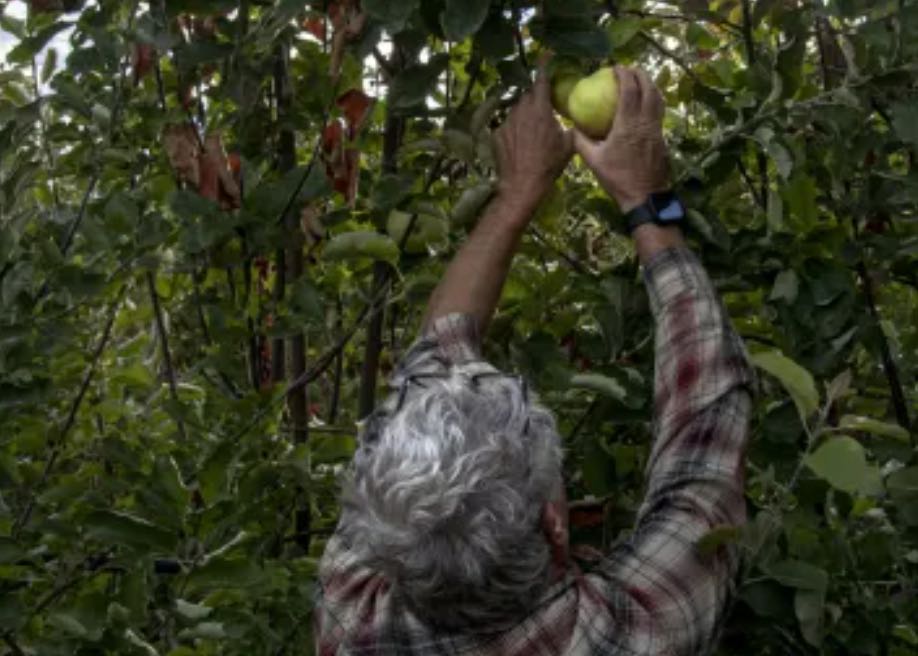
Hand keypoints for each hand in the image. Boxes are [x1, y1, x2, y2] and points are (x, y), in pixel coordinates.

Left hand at [494, 62, 572, 216]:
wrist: (522, 185)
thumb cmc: (548, 165)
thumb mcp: (568, 146)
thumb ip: (571, 127)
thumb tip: (574, 120)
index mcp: (540, 110)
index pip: (541, 80)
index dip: (544, 66)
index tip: (546, 55)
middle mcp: (520, 111)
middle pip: (528, 96)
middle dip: (536, 100)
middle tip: (544, 111)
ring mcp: (506, 122)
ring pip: (517, 111)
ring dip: (525, 116)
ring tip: (533, 134)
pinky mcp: (497, 134)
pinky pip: (508, 125)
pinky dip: (515, 130)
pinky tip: (521, 146)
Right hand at [574, 66, 669, 211]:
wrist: (644, 196)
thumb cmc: (617, 178)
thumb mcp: (593, 161)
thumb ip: (581, 141)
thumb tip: (573, 128)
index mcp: (628, 124)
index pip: (629, 90)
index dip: (624, 74)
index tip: (615, 68)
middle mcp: (645, 122)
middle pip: (649, 88)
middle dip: (641, 74)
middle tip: (630, 69)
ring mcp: (657, 130)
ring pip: (658, 100)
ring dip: (650, 86)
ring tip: (641, 81)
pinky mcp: (662, 139)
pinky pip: (659, 113)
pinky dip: (654, 102)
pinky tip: (646, 106)